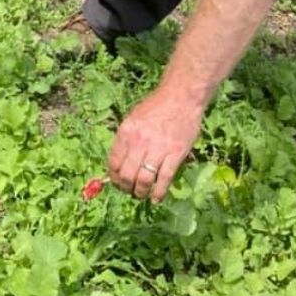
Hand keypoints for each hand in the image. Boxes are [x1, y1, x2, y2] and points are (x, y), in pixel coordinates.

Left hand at [107, 87, 202, 202]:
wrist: (181, 97)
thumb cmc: (157, 106)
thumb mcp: (134, 117)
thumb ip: (126, 139)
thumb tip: (117, 164)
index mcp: (126, 131)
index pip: (114, 162)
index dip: (113, 177)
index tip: (117, 183)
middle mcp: (139, 141)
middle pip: (126, 175)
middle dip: (126, 188)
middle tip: (130, 191)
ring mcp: (158, 148)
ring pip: (143, 181)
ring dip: (140, 193)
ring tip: (142, 195)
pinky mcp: (175, 154)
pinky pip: (164, 179)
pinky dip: (159, 193)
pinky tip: (157, 198)